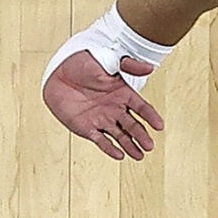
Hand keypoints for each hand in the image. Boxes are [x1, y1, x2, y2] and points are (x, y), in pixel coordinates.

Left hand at [44, 51, 163, 160]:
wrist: (58, 73)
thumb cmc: (83, 63)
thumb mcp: (108, 61)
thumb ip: (129, 66)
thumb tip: (150, 67)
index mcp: (123, 94)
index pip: (142, 108)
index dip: (151, 117)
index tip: (159, 126)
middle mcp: (115, 109)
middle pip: (133, 125)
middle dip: (141, 136)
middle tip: (149, 146)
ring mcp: (102, 120)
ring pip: (120, 136)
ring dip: (130, 146)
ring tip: (139, 156)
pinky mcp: (87, 128)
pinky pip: (100, 140)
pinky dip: (109, 148)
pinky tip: (119, 155)